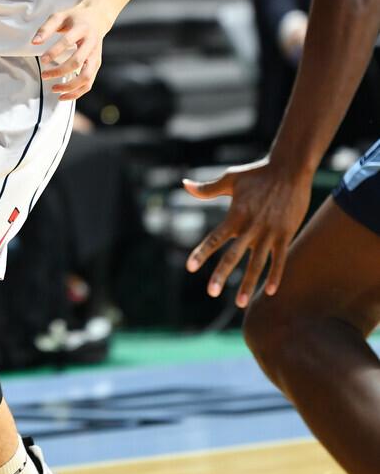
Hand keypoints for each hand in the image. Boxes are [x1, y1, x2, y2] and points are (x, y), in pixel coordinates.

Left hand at [32, 2, 107, 100]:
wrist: (98, 18)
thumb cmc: (75, 18)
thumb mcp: (60, 16)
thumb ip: (46, 28)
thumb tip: (34, 42)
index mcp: (82, 29)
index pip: (68, 41)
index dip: (54, 52)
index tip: (42, 60)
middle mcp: (91, 44)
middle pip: (77, 62)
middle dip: (59, 71)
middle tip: (44, 75)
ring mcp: (96, 56)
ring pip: (87, 77)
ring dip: (70, 86)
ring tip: (53, 89)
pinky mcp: (96, 65)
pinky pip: (89, 83)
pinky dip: (77, 93)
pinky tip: (63, 96)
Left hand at [183, 157, 312, 307]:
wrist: (290, 169)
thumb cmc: (257, 174)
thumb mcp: (230, 179)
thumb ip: (207, 189)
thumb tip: (184, 184)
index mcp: (235, 215)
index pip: (215, 238)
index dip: (202, 253)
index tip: (190, 267)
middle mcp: (251, 227)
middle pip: (234, 255)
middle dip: (221, 274)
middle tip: (211, 292)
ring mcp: (270, 232)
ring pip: (257, 263)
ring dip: (248, 284)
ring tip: (239, 303)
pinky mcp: (286, 234)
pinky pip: (280, 259)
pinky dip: (275, 275)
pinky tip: (270, 291)